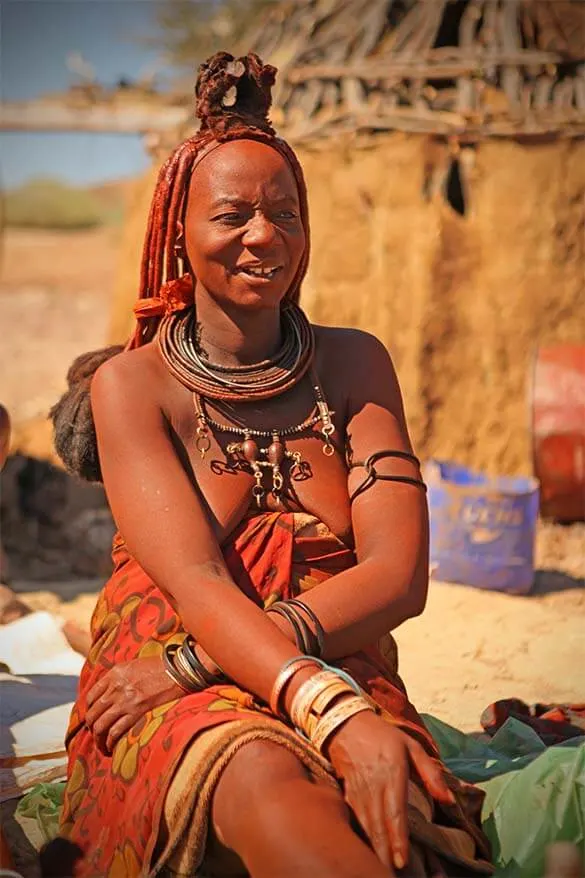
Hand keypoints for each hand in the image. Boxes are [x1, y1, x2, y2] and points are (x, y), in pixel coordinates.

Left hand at [85, 656, 182, 754]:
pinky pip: (115, 732)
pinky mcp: (136, 712)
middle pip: (93, 714)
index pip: (91, 696)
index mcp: (114, 674)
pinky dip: (110, 743)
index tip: (92, 719)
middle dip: (91, 728)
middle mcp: (116, 688)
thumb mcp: (134, 666)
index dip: (88, 711)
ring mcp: (125, 701)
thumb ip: (119, 677)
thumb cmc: (160, 667)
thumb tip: (109, 693)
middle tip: (96, 736)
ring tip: (102, 747)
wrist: (178, 670)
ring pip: (100, 726)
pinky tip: (111, 748)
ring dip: (98, 740)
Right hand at [326, 709, 454, 872]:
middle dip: (385, 853)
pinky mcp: (348, 794)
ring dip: (373, 849)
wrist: (345, 723)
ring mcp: (358, 791)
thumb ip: (431, 773)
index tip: (402, 861)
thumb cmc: (383, 736)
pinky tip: (365, 850)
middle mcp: (373, 785)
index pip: (395, 813)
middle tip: (391, 874)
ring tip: (380, 869)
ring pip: (366, 826)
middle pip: (379, 826)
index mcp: (392, 774)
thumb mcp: (411, 746)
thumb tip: (449, 800)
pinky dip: (360, 837)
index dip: (398, 839)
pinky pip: (355, 820)